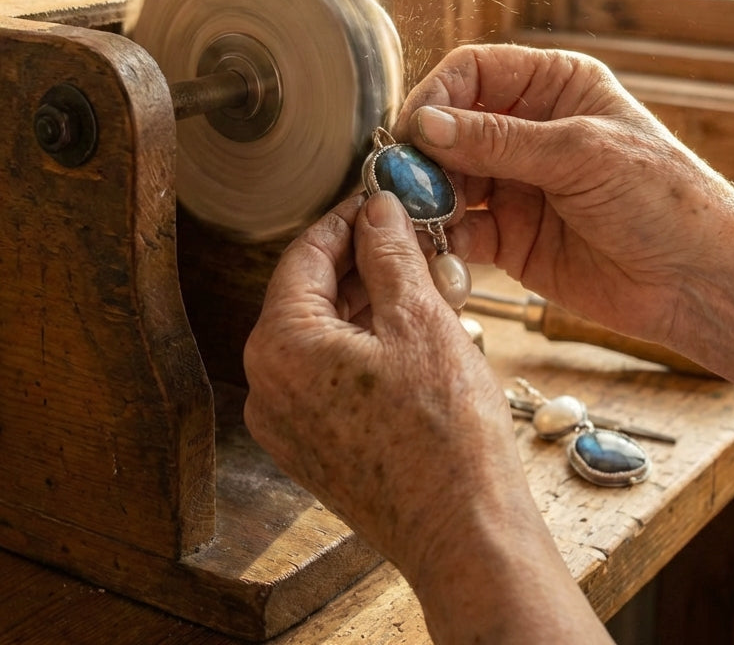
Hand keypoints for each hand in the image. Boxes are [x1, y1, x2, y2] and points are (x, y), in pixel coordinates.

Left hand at [243, 190, 612, 641]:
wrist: (465, 534)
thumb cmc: (446, 434)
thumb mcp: (420, 320)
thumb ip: (390, 253)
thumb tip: (377, 207)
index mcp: (281, 347)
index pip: (304, 255)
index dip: (346, 219)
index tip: (378, 200)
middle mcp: (267, 387)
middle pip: (308, 295)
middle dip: (360, 262)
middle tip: (408, 238)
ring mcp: (286, 422)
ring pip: (320, 335)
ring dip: (365, 303)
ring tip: (419, 282)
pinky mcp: (312, 446)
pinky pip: (327, 374)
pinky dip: (362, 344)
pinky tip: (409, 333)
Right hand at [395, 44, 733, 345]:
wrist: (698, 281)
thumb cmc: (663, 199)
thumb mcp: (580, 154)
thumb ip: (499, 141)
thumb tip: (425, 125)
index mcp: (554, 87)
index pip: (473, 72)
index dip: (437, 95)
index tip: (414, 130)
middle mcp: (528, 131)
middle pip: (450, 128)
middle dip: (425, 154)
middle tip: (406, 182)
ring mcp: (516, 185)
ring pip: (447, 180)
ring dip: (429, 198)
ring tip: (423, 218)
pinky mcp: (509, 237)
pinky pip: (461, 230)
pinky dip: (444, 239)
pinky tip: (441, 249)